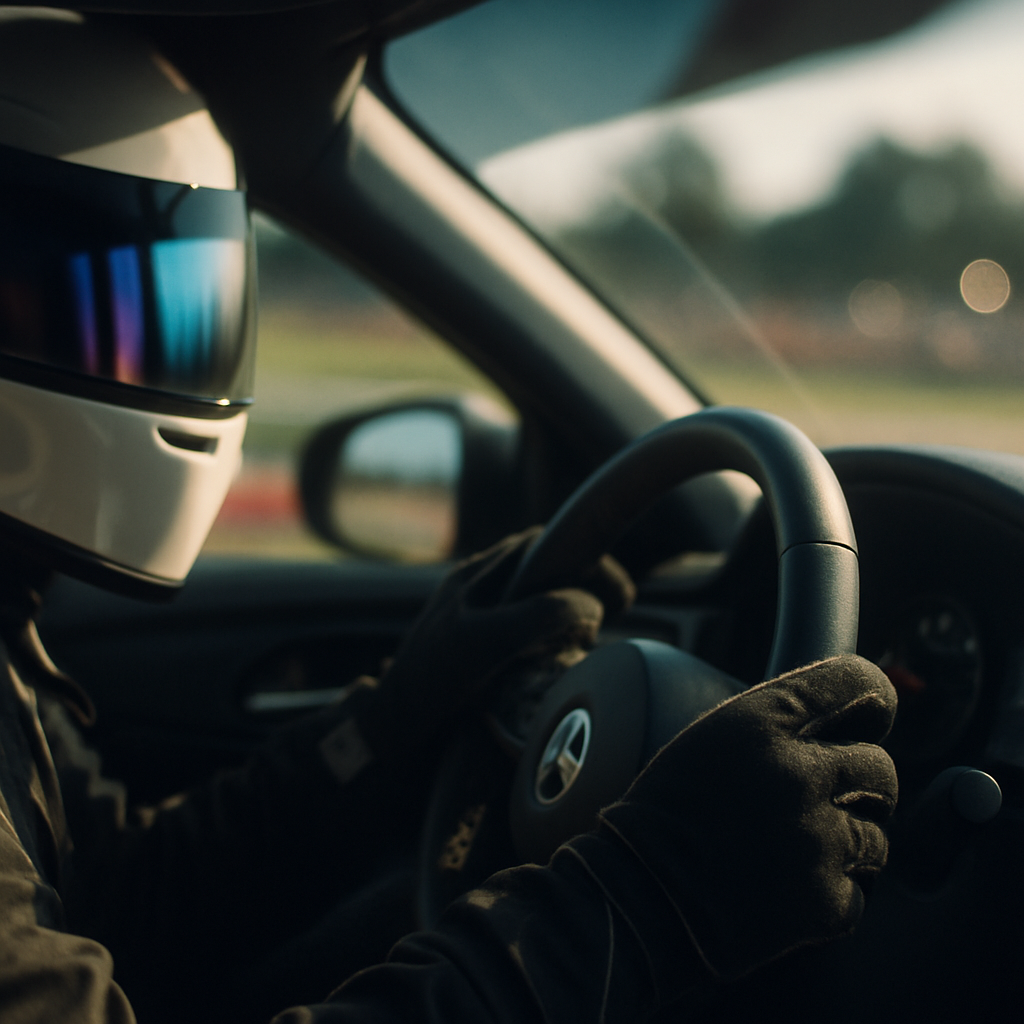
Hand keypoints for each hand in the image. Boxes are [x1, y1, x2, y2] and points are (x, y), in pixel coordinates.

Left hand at [357, 528, 634, 757]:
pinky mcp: (476, 649)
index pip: (541, 545)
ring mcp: (474, 619)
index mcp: (476, 576)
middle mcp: (475, 589)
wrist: (392, 725)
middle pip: (542, 569)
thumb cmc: (431, 681)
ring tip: (589, 639)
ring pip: (534, 599)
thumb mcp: (486, 641)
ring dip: (566, 613)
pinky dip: (549, 638)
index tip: (614, 592)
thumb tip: (589, 607)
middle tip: (610, 615)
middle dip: (581, 585)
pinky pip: (523, 630)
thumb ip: (537, 616)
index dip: (582, 559)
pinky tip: (559, 661)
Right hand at [575, 655, 897, 984]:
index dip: (871, 703)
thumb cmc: (668, 810)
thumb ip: (780, 723)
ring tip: (793, 851)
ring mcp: (816, 839)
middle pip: (881, 767)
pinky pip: (858, 893)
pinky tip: (786, 888)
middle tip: (819, 802)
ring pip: (877, 836)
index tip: (868, 719)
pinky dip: (829, 895)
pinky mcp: (824, 901)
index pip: (859, 684)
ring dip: (847, 844)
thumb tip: (850, 723)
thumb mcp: (714, 737)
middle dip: (858, 786)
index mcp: (764, 722)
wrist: (637, 893)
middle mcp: (798, 772)